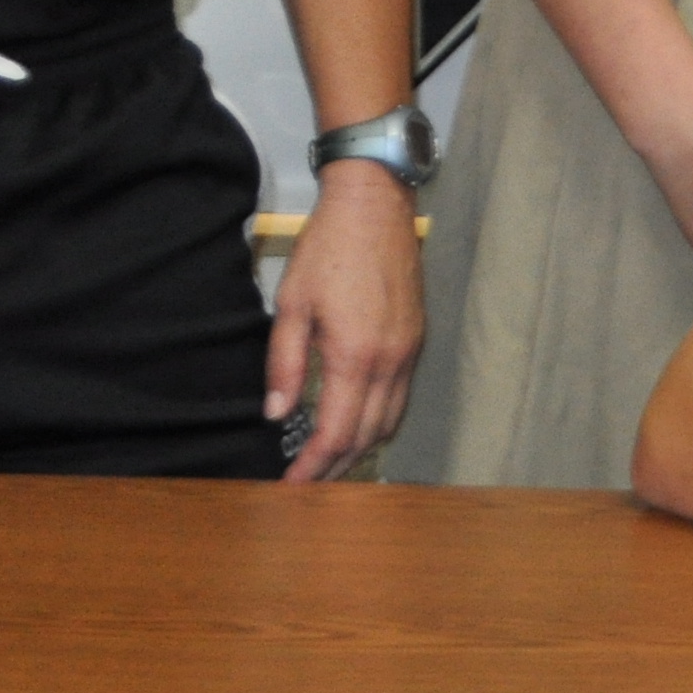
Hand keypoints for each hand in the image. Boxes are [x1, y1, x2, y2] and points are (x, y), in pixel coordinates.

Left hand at [269, 162, 423, 479]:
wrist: (375, 206)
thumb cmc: (327, 250)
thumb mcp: (291, 304)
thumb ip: (284, 362)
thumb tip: (276, 413)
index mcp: (355, 355)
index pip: (335, 432)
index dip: (312, 467)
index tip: (290, 486)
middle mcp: (390, 361)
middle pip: (366, 437)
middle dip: (335, 468)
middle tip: (306, 486)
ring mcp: (409, 351)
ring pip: (389, 421)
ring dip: (360, 449)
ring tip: (329, 463)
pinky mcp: (416, 339)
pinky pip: (400, 397)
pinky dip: (377, 422)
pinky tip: (355, 422)